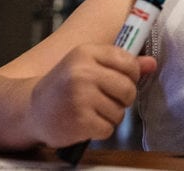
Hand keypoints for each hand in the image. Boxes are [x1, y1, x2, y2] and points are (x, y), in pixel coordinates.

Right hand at [28, 44, 156, 147]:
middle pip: (127, 88)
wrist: (32, 110)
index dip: (132, 75)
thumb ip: (122, 64)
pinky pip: (108, 128)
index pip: (128, 62)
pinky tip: (86, 122)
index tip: (121, 80)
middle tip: (108, 99)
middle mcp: (82, 72)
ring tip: (92, 111)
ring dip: (110, 116)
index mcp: (86, 52)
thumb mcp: (88, 66)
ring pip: (119, 111)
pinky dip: (101, 129)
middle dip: (123, 98)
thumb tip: (151, 63)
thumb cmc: (64, 86)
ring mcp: (80, 97)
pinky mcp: (79, 120)